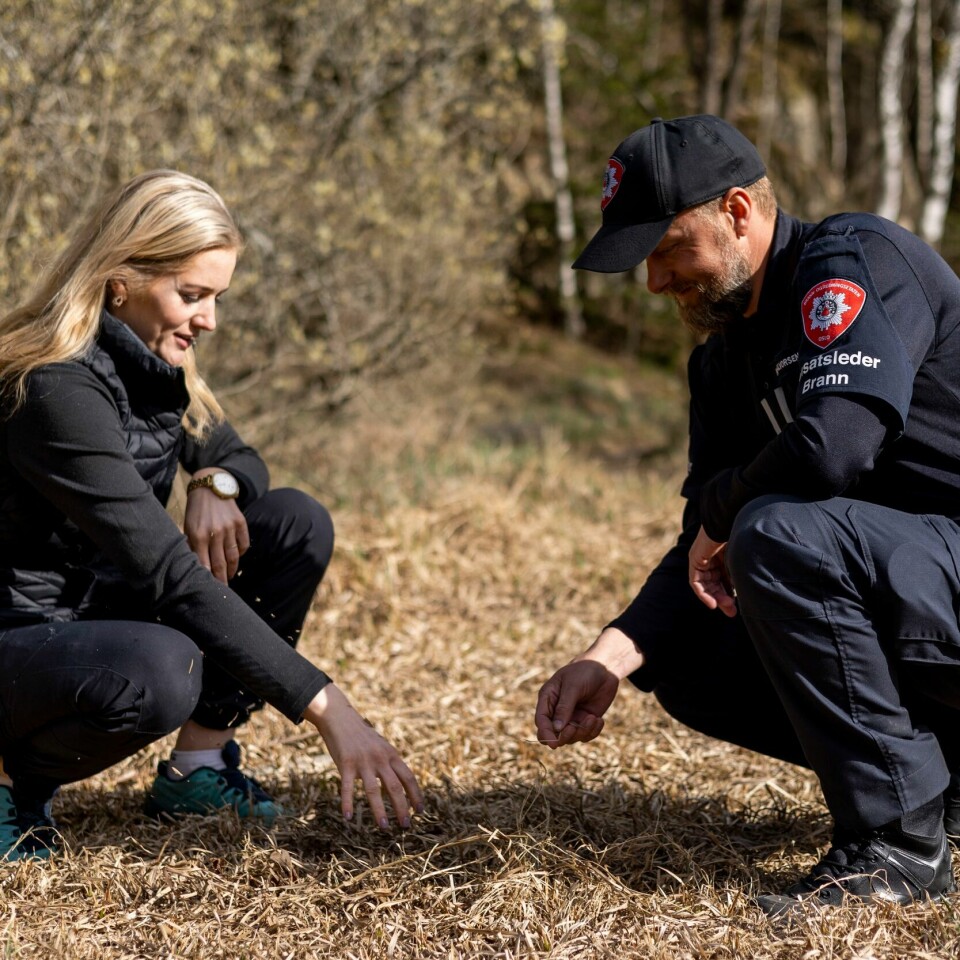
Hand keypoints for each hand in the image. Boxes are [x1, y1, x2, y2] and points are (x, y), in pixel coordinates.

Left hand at [184, 470, 249, 583]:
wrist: (210, 486)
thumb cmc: (195, 510)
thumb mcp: (188, 526)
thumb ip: (191, 546)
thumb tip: (195, 567)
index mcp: (198, 535)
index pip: (204, 565)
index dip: (207, 579)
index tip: (208, 589)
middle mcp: (215, 532)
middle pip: (220, 564)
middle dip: (221, 580)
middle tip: (222, 591)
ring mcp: (230, 528)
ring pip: (234, 557)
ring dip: (232, 570)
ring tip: (229, 576)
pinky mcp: (241, 523)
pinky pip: (243, 545)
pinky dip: (240, 553)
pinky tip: (236, 557)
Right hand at [304, 684, 423, 828]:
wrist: (341, 718)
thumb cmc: (362, 736)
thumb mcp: (381, 747)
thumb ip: (389, 763)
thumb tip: (400, 784)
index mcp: (391, 755)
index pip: (408, 777)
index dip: (416, 795)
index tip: (420, 811)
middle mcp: (380, 758)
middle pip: (395, 787)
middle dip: (402, 808)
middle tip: (406, 826)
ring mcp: (363, 761)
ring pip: (374, 790)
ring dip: (379, 811)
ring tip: (384, 827)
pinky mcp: (346, 763)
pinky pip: (347, 787)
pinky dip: (348, 803)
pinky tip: (348, 818)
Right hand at [534, 627, 641, 748]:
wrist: (605, 668)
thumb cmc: (584, 671)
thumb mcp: (572, 686)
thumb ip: (564, 707)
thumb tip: (556, 729)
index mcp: (548, 698)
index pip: (541, 720)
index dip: (545, 733)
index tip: (554, 744)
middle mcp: (557, 711)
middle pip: (554, 734)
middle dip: (564, 736)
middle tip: (575, 728)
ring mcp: (571, 717)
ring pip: (571, 737)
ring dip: (582, 732)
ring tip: (593, 718)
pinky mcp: (585, 721)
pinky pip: (585, 735)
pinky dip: (592, 731)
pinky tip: (599, 720)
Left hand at [689, 525, 736, 616]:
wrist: (730, 520)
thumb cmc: (742, 535)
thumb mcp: (742, 559)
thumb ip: (743, 573)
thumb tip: (755, 590)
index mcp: (724, 556)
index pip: (725, 579)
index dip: (730, 593)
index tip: (738, 606)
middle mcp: (711, 558)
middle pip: (715, 583)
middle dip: (723, 599)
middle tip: (732, 612)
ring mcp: (701, 558)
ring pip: (706, 584)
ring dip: (715, 597)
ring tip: (727, 607)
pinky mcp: (695, 560)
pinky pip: (695, 582)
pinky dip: (703, 593)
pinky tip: (713, 603)